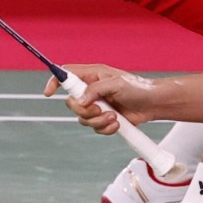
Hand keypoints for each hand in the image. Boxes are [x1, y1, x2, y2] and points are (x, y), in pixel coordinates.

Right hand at [43, 64, 162, 133]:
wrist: (154, 104)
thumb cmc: (139, 88)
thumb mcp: (117, 84)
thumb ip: (96, 90)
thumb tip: (81, 100)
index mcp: (93, 75)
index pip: (66, 74)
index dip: (54, 82)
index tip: (48, 94)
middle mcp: (92, 90)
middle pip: (71, 102)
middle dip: (84, 110)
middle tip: (100, 110)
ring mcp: (97, 105)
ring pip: (82, 118)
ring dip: (98, 121)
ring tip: (114, 117)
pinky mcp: (104, 118)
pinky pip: (94, 128)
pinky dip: (105, 128)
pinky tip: (117, 123)